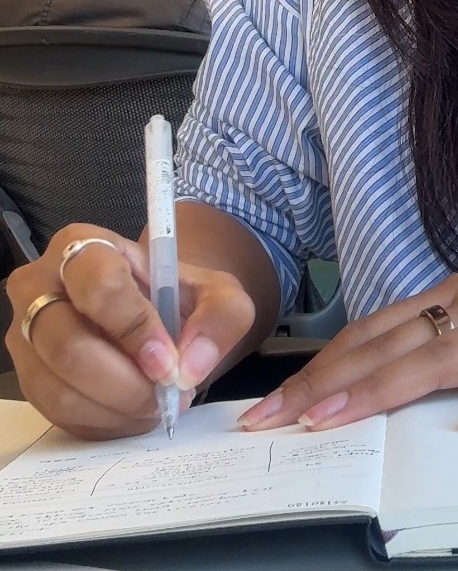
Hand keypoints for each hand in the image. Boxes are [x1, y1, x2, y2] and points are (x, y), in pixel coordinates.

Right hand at [5, 222, 256, 438]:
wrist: (156, 316)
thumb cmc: (178, 296)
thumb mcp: (218, 293)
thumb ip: (220, 317)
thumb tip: (190, 367)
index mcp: (84, 246)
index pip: (99, 286)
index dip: (135, 329)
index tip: (169, 362)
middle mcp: (40, 286)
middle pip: (69, 346)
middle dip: (126, 383)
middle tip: (165, 394)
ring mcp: (25, 336)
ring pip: (60, 390)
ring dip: (117, 408)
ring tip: (156, 403)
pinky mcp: (28, 378)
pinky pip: (58, 416)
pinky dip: (104, 423)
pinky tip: (134, 412)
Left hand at [238, 260, 457, 434]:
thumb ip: (448, 340)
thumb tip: (380, 375)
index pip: (377, 332)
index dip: (322, 366)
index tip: (273, 403)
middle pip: (395, 345)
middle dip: (330, 382)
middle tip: (277, 419)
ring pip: (446, 359)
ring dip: (388, 388)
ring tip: (340, 417)